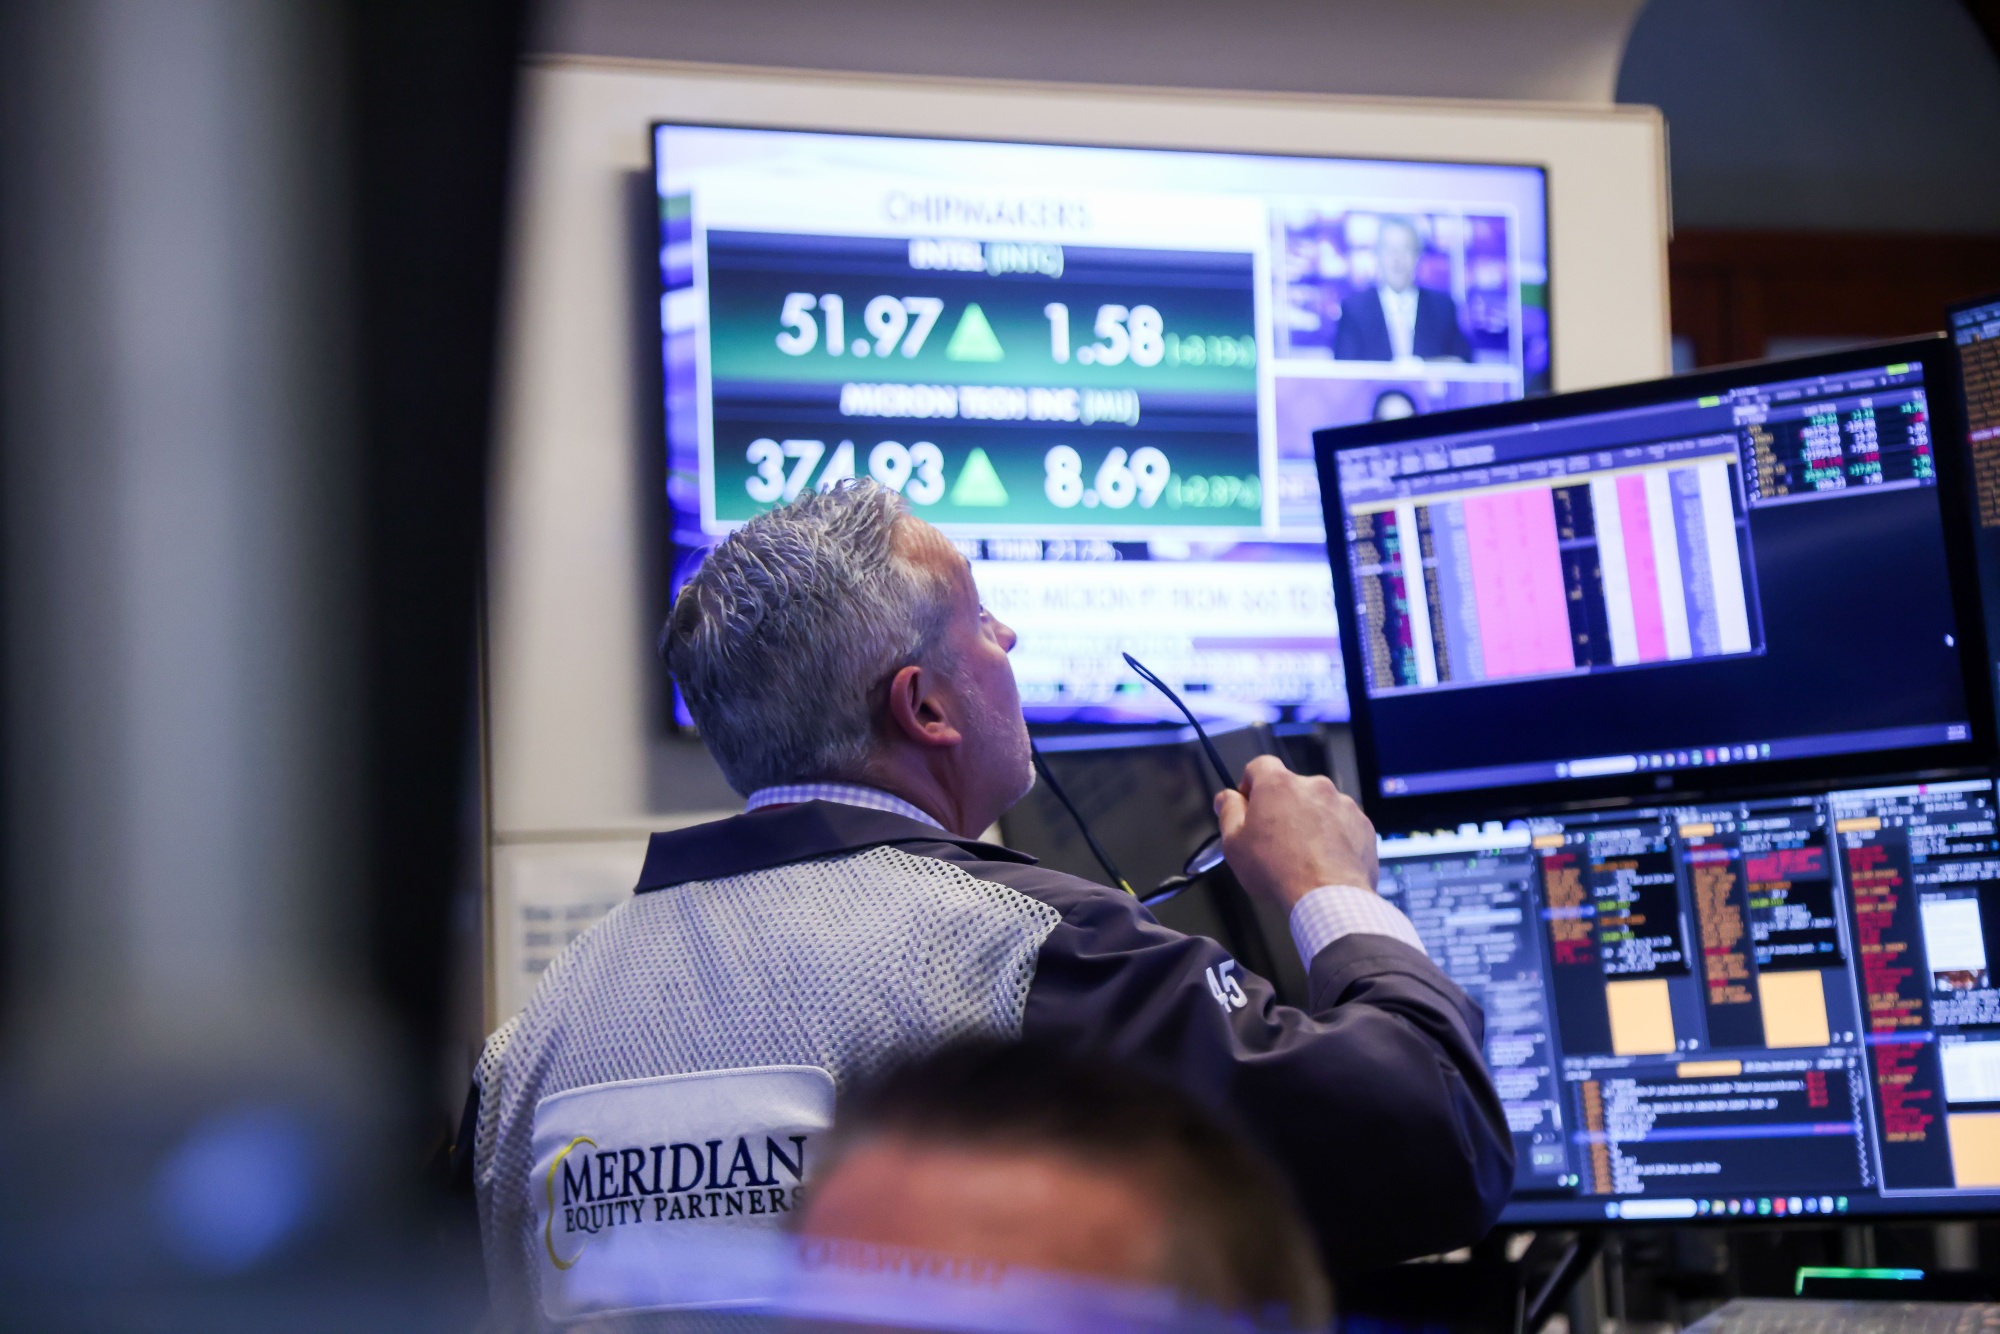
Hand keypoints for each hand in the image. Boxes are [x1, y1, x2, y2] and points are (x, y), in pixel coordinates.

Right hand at [1213, 756, 1377, 909]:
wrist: (1328, 896)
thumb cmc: (1280, 871)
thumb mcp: (1234, 843)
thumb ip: (1228, 811)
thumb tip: (1226, 798)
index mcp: (1278, 784)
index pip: (1259, 766)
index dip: (1251, 784)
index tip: (1249, 804)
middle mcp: (1313, 786)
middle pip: (1291, 788)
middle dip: (1282, 808)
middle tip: (1274, 839)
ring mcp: (1342, 803)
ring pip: (1318, 807)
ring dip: (1309, 822)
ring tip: (1302, 856)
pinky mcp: (1362, 824)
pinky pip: (1342, 824)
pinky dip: (1333, 837)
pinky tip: (1323, 861)